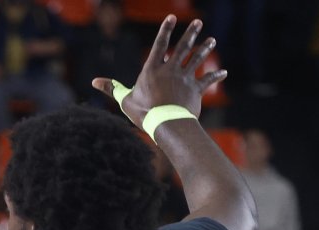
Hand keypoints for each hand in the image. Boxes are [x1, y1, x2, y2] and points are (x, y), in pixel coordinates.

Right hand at [91, 15, 224, 127]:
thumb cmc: (144, 113)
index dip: (165, 30)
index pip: (160, 44)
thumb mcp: (125, 100)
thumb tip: (94, 81)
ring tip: (212, 40)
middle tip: (198, 22)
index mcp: (153, 69)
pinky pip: (207, 81)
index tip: (172, 17)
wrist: (166, 124)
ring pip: (196, 59)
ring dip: (204, 49)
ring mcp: (185, 79)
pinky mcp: (195, 91)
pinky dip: (215, 76)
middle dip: (190, 33)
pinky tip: (224, 72)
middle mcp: (171, 70)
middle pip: (182, 47)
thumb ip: (112, 88)